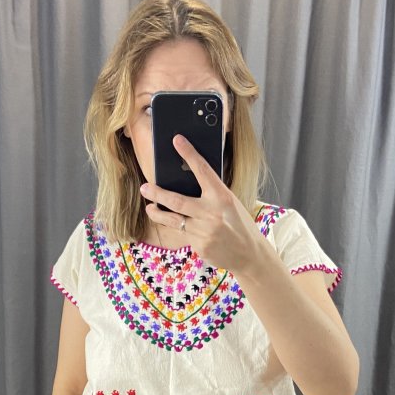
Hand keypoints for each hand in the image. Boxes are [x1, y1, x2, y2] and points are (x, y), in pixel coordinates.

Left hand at [140, 134, 266, 274]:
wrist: (249, 254)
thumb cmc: (239, 225)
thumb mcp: (230, 204)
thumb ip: (211, 195)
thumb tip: (187, 184)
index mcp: (222, 197)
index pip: (202, 170)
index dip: (189, 154)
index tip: (177, 141)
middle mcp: (211, 212)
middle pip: (177, 200)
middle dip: (157, 193)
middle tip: (145, 187)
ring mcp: (204, 231)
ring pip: (173, 220)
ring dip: (157, 213)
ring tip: (149, 207)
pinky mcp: (200, 246)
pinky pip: (184, 234)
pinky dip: (182, 229)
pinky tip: (184, 228)